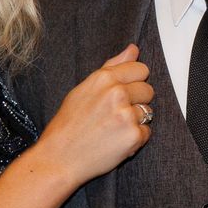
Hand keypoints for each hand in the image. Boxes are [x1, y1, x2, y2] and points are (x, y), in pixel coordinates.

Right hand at [36, 44, 152, 186]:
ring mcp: (126, 115)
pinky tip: (115, 142)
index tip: (123, 93)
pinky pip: (147, 132)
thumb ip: (112, 67)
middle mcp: (116, 93)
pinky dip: (135, 139)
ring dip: (136, 121)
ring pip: (149, 111)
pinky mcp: (133, 136)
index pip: (140, 69)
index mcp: (103, 78)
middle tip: (114, 115)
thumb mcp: (84, 89)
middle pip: (148, 90)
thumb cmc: (68, 125)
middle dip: (137, 101)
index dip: (134, 82)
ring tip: (113, 129)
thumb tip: (133, 49)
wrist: (59, 158)